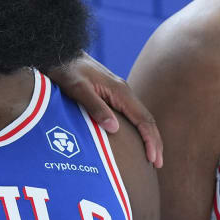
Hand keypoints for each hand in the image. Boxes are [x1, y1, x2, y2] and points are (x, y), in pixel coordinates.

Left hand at [47, 55, 162, 168]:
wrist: (61, 55)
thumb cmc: (67, 71)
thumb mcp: (78, 88)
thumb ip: (95, 107)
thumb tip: (114, 128)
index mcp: (120, 91)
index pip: (143, 119)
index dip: (150, 140)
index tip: (153, 158)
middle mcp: (124, 92)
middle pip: (147, 120)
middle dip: (154, 142)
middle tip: (158, 164)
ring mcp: (119, 94)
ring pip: (141, 118)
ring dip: (149, 137)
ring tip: (152, 157)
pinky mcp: (112, 96)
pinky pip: (131, 116)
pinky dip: (139, 130)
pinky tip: (137, 141)